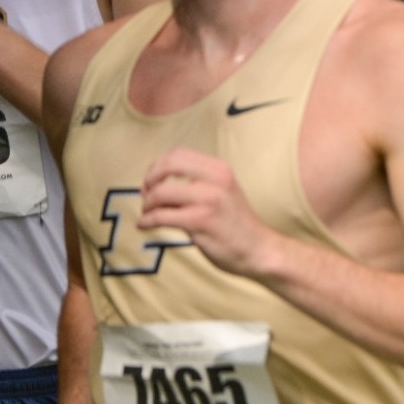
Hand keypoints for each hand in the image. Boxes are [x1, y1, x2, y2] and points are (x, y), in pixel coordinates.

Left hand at [139, 148, 273, 277]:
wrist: (259, 249)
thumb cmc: (236, 223)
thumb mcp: (224, 191)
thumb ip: (199, 181)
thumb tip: (159, 180)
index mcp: (220, 169)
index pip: (178, 154)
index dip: (158, 166)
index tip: (153, 181)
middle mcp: (215, 180)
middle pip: (167, 166)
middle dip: (149, 180)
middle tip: (146, 195)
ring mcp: (207, 200)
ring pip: (160, 193)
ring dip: (147, 204)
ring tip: (148, 213)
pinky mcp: (199, 222)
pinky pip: (160, 216)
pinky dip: (146, 221)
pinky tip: (145, 225)